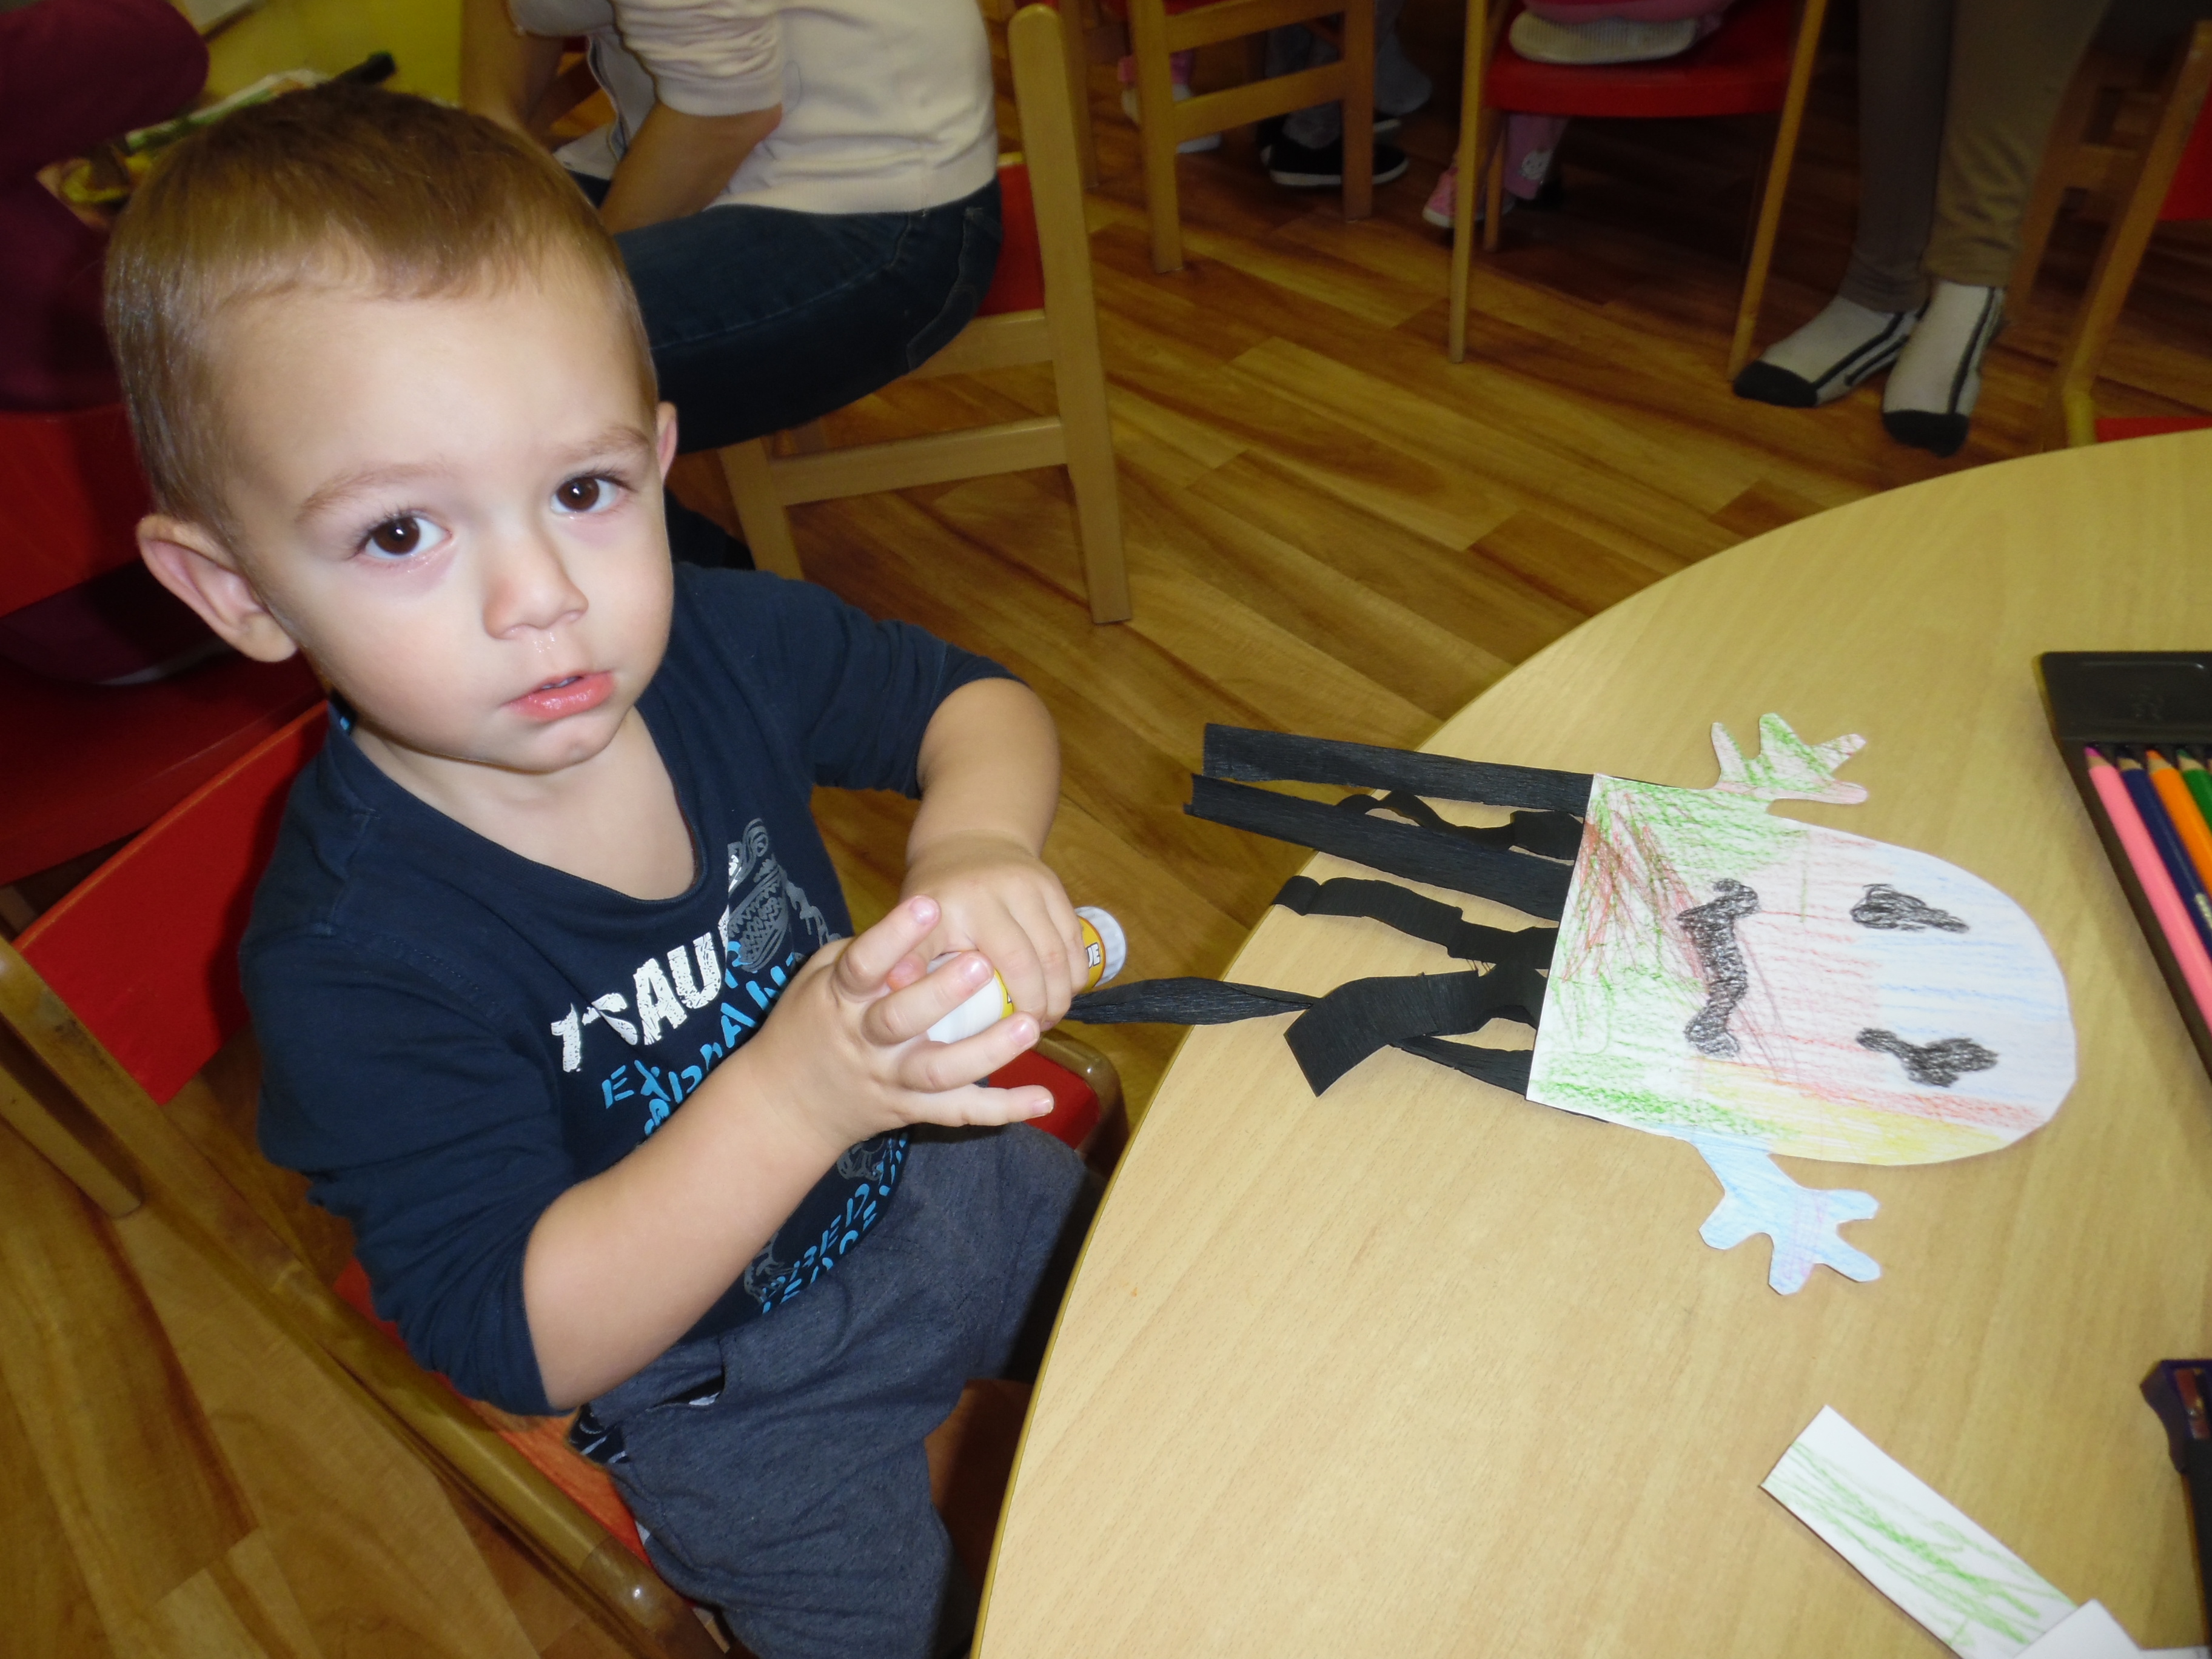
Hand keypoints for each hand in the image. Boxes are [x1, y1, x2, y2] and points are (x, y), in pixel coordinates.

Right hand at [743, 895, 1052, 1160]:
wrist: (788, 1103)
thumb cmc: (810, 1023)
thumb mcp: (818, 979)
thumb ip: (861, 955)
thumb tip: (910, 931)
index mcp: (839, 1000)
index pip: (863, 965)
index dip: (894, 935)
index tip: (928, 903)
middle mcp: (866, 1042)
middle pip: (902, 1020)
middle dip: (942, 993)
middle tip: (983, 963)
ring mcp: (891, 1079)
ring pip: (939, 1072)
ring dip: (986, 1051)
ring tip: (1028, 1024)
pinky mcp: (912, 1110)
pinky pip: (960, 1112)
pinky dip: (1003, 1109)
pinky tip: (1042, 1100)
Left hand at [902, 831, 1085, 1023]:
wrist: (969, 840)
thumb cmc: (937, 897)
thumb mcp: (911, 925)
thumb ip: (909, 958)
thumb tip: (896, 992)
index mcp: (953, 907)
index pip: (982, 962)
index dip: (1001, 999)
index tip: (1001, 1032)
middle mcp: (994, 892)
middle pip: (1028, 962)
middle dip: (1037, 1006)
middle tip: (1032, 1033)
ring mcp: (1029, 886)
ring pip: (1058, 953)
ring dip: (1060, 995)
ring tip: (1048, 1019)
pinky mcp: (1053, 886)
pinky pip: (1074, 938)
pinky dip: (1075, 973)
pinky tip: (1064, 993)